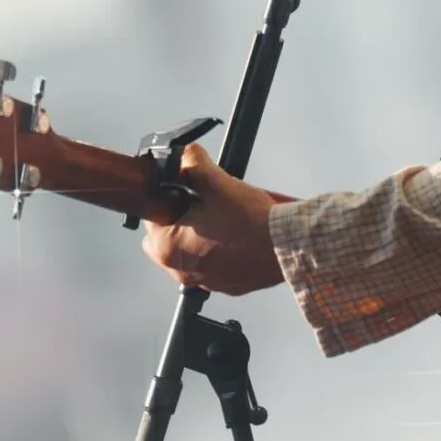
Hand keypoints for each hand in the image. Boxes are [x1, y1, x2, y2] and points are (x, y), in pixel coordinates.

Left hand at [140, 144, 286, 295]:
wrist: (286, 247)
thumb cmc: (250, 221)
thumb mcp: (217, 183)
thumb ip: (193, 164)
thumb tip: (185, 154)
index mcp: (168, 248)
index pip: (154, 214)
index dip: (173, 196)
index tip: (191, 190)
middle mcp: (180, 271)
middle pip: (171, 234)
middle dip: (185, 216)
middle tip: (209, 202)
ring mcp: (204, 282)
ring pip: (193, 249)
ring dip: (204, 234)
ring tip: (228, 217)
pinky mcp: (226, 286)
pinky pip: (215, 263)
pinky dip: (222, 250)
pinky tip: (240, 235)